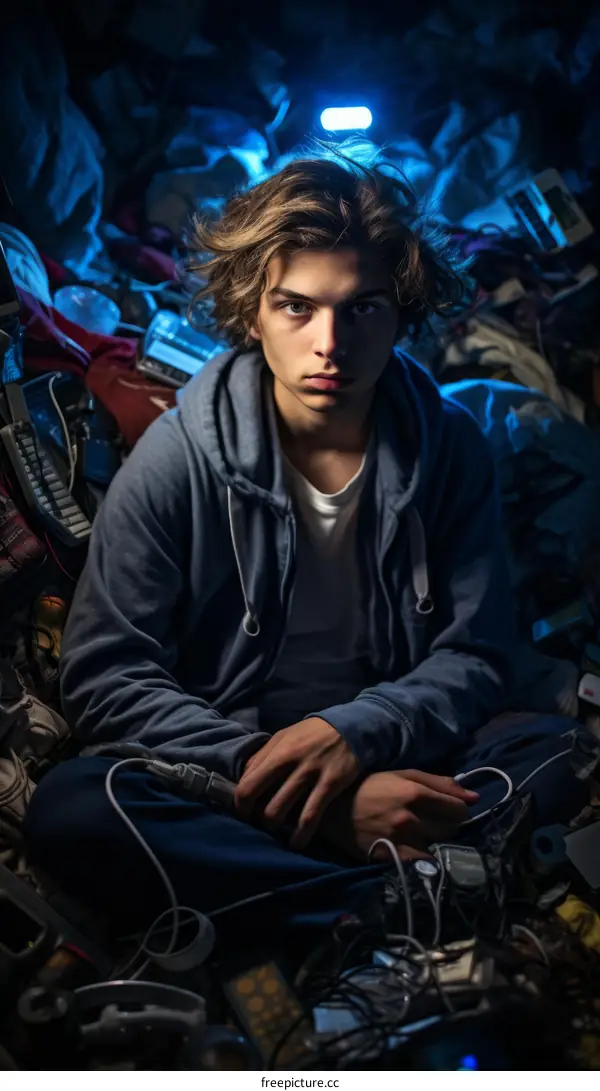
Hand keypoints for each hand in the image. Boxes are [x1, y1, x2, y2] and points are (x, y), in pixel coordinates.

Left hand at [235, 718, 359, 848]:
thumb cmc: (311, 734)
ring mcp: (311, 773)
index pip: (248, 785)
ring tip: (277, 833)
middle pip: (263, 802)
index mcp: (277, 751)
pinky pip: (311, 816)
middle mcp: (292, 762)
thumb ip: (263, 756)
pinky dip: (301, 835)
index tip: (243, 813)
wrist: (350, 725)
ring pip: (282, 811)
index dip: (240, 805)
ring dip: (276, 828)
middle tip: (259, 825)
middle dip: (257, 820)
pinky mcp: (331, 784)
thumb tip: (243, 778)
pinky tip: (296, 843)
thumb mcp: (284, 736)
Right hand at [322, 769, 478, 859]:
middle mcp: (411, 818)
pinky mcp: (392, 857)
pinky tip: (413, 846)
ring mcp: (402, 840)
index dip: (458, 809)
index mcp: (415, 793)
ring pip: (438, 845)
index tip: (449, 809)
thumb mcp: (403, 775)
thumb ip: (439, 783)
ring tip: (420, 832)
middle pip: (451, 829)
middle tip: (431, 819)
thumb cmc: (370, 786)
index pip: (459, 809)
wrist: (333, 809)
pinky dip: (424, 855)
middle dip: (446, 824)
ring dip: (435, 840)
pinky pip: (424, 862)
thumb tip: (474, 796)